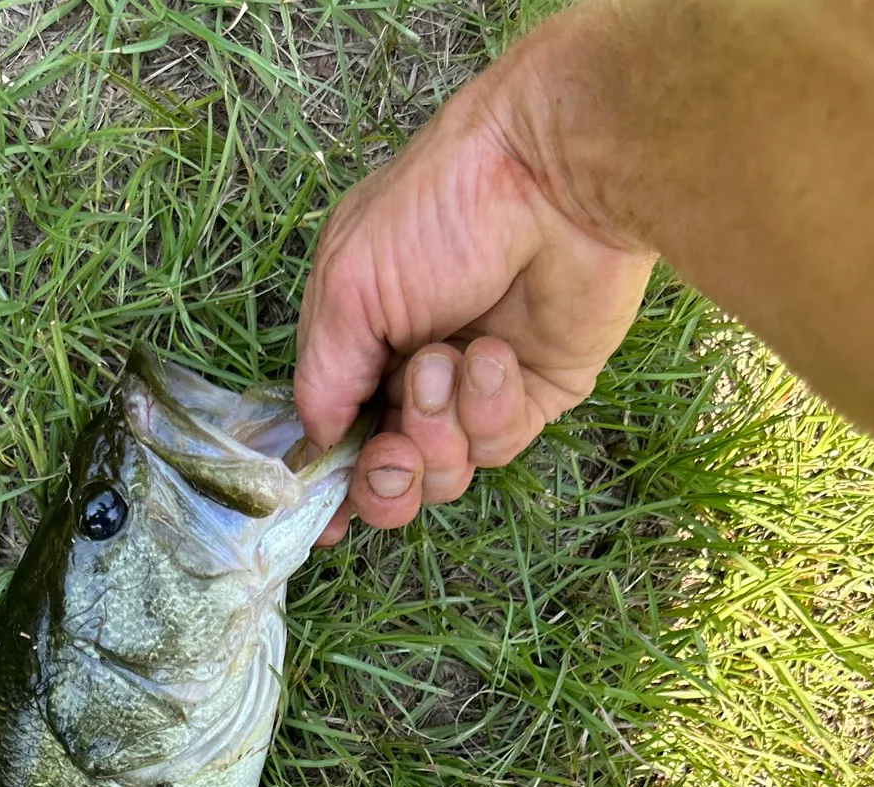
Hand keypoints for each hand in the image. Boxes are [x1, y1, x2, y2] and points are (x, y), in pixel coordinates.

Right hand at [295, 16, 656, 543]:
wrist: (555, 175)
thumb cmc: (438, 210)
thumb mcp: (348, 287)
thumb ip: (323, 377)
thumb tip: (318, 445)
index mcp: (360, 343)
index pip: (337, 434)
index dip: (331, 485)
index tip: (325, 524)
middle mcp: (413, 373)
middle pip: (389, 476)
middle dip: (385, 480)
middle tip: (391, 457)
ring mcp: (475, 390)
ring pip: (444, 472)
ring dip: (437, 426)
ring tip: (448, 362)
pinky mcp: (536, 397)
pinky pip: (499, 445)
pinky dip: (490, 405)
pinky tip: (496, 354)